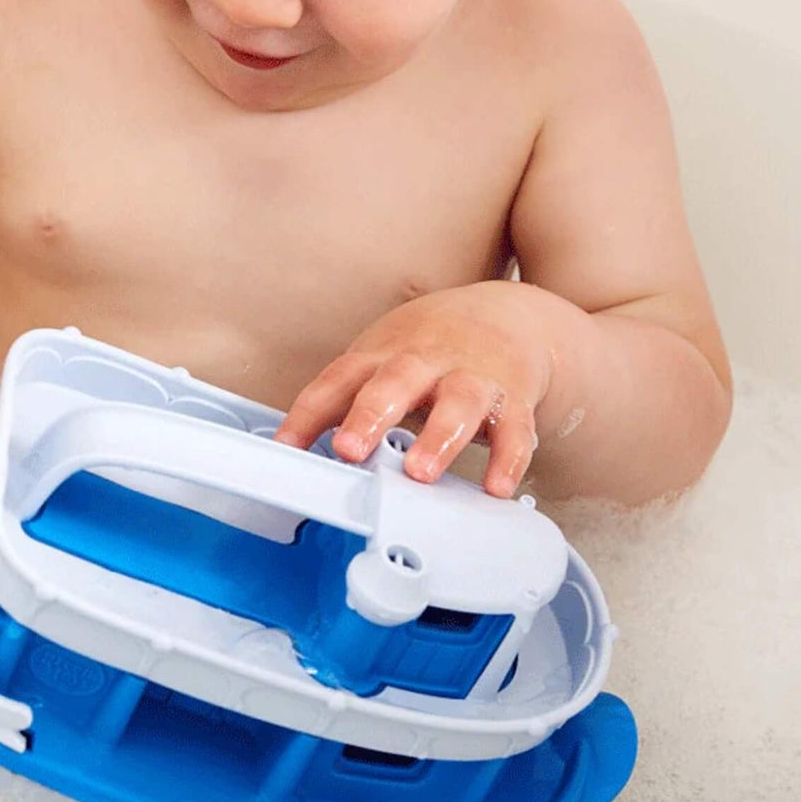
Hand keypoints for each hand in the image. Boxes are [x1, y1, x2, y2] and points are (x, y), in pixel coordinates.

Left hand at [275, 282, 556, 497]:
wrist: (509, 313)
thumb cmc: (430, 346)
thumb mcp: (381, 359)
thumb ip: (343, 401)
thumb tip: (292, 447)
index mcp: (384, 353)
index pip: (339, 379)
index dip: (309, 412)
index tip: (286, 446)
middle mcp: (426, 361)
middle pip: (397, 380)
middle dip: (371, 414)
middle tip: (349, 448)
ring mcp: (472, 375)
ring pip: (460, 401)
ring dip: (439, 437)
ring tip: (421, 472)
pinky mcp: (513, 397)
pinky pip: (515, 428)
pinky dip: (508, 458)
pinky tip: (496, 488)